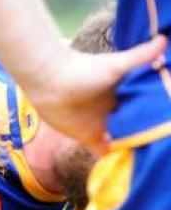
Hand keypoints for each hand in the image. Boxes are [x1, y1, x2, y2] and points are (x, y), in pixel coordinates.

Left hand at [30, 35, 167, 154]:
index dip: (156, 120)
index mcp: (127, 95)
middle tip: (160, 151)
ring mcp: (103, 126)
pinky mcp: (88, 138)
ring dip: (130, 151)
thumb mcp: (115, 65)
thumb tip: (163, 40)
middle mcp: (118, 112)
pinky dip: (111, 161)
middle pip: (136, 128)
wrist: (49, 81)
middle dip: (145, 137)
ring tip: (146, 162)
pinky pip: (103, 153)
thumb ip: (138, 57)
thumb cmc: (83, 70)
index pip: (147, 111)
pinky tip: (122, 169)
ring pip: (122, 142)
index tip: (166, 130)